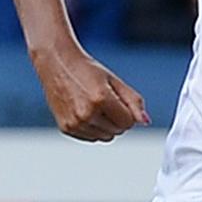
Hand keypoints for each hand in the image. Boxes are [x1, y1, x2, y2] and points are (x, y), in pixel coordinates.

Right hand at [31, 45, 147, 141]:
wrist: (57, 64)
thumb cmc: (86, 70)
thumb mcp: (115, 81)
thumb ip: (134, 102)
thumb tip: (145, 121)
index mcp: (100, 99)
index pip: (129, 122)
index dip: (128, 112)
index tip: (119, 101)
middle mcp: (86, 114)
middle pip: (118, 131)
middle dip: (117, 118)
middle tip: (105, 101)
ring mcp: (74, 123)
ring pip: (105, 137)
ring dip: (106, 125)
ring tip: (94, 106)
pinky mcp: (65, 128)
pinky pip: (91, 138)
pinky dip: (93, 129)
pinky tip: (86, 112)